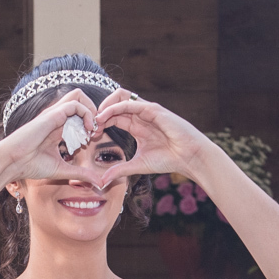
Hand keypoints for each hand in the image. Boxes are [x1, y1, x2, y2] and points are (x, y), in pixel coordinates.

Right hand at [0, 89, 102, 183]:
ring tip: (93, 128)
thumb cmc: (31, 165)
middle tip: (95, 130)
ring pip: (78, 96)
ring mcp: (54, 114)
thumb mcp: (63, 170)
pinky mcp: (52, 114)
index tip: (94, 139)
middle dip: (94, 111)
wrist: (12, 162)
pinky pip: (74, 104)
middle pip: (79, 99)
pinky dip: (86, 113)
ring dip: (91, 110)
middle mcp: (57, 118)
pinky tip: (88, 130)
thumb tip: (100, 183)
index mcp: (58, 128)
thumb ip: (81, 174)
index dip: (92, 124)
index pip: (79, 116)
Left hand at [93, 90, 215, 186]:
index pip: (113, 117)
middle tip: (89, 127)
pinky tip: (103, 118)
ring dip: (104, 106)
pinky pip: (128, 103)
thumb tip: (102, 181)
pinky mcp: (152, 109)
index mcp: (137, 126)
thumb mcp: (138, 165)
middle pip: (113, 104)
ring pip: (119, 97)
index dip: (100, 124)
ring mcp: (146, 110)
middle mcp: (140, 115)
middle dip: (98, 114)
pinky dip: (113, 108)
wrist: (190, 157)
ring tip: (95, 120)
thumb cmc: (169, 160)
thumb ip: (120, 170)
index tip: (90, 136)